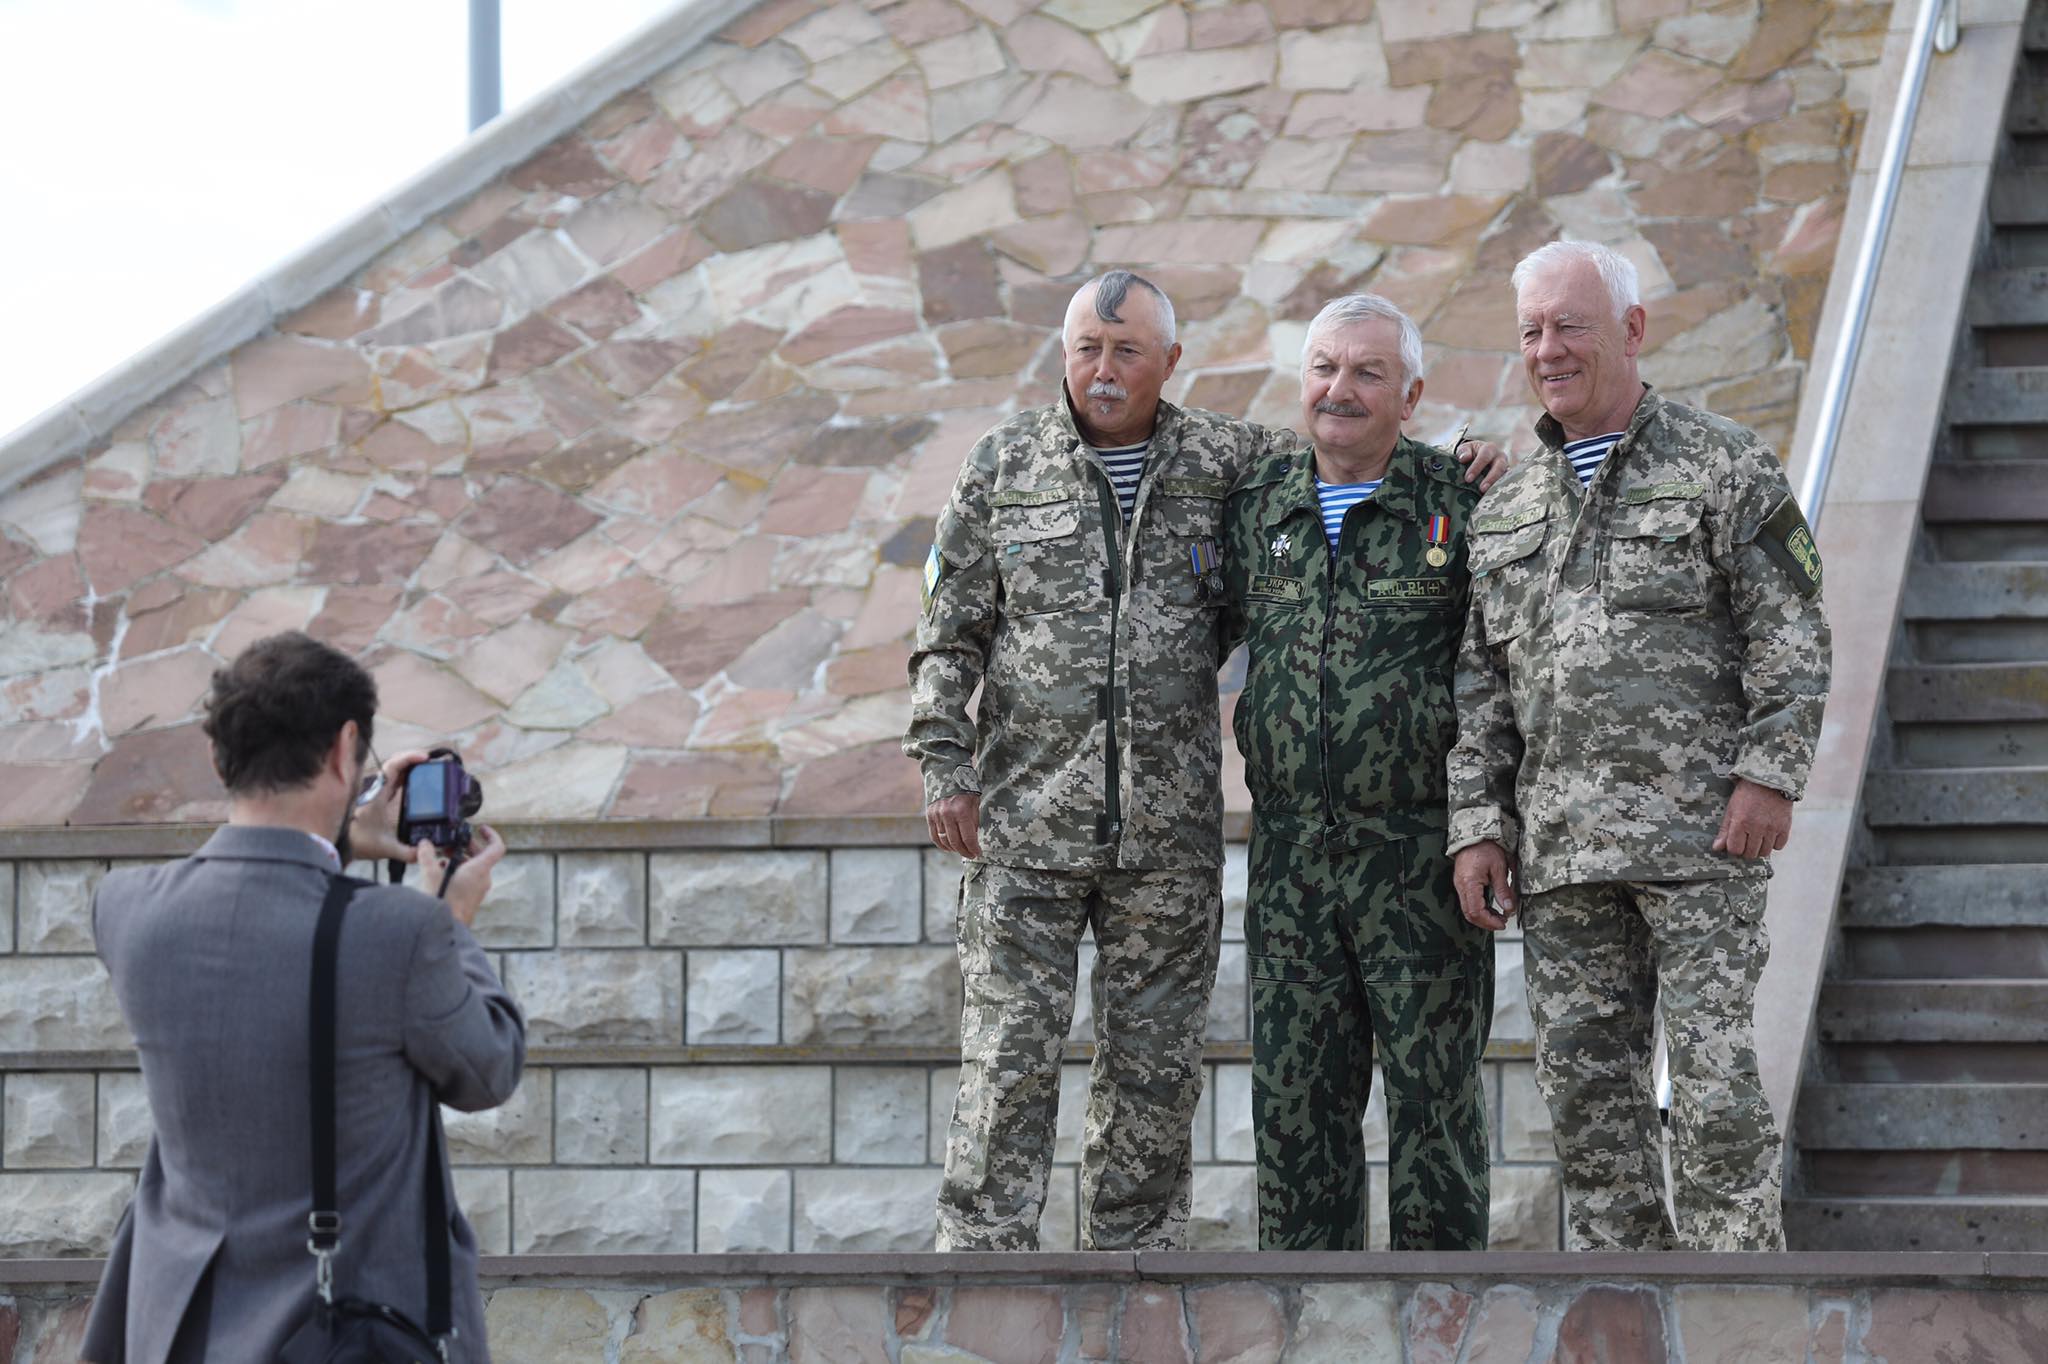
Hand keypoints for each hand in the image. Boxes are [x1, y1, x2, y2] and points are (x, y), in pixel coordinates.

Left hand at [347, 748, 431, 862]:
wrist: (337, 843)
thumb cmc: (356, 841)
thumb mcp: (384, 847)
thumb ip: (406, 852)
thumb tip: (424, 853)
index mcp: (378, 794)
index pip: (393, 766)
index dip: (409, 758)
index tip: (425, 757)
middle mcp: (377, 789)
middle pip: (395, 763)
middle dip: (413, 759)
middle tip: (430, 761)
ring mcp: (376, 792)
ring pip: (393, 771)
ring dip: (409, 767)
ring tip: (426, 769)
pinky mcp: (376, 797)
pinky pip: (391, 780)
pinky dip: (404, 776)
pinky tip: (413, 781)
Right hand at [418, 824, 504, 927]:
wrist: (445, 928)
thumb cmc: (442, 902)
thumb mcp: (430, 874)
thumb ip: (427, 855)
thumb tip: (425, 844)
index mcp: (480, 869)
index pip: (497, 847)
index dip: (491, 835)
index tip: (480, 828)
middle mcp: (483, 879)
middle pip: (482, 856)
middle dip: (466, 846)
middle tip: (450, 843)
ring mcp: (478, 890)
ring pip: (474, 868)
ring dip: (459, 859)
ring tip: (440, 858)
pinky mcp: (471, 898)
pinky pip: (469, 879)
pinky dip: (458, 872)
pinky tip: (440, 873)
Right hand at [926, 793, 981, 860]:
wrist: (946, 774)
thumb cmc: (965, 788)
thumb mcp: (974, 803)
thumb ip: (973, 822)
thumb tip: (973, 839)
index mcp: (962, 811)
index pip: (968, 838)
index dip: (974, 848)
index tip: (978, 853)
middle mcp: (947, 814)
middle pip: (956, 842)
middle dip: (965, 851)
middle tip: (971, 855)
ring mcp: (936, 815)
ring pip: (944, 841)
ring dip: (953, 849)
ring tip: (961, 850)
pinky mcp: (929, 816)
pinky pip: (934, 836)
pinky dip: (941, 844)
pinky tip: (948, 848)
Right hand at [1453, 840, 1516, 930]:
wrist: (1474, 834)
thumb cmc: (1485, 846)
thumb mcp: (1499, 868)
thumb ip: (1503, 890)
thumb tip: (1508, 908)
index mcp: (1469, 883)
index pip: (1477, 911)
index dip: (1490, 921)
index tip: (1502, 923)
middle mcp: (1461, 886)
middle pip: (1469, 914)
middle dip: (1486, 922)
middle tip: (1501, 923)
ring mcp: (1459, 885)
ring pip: (1468, 909)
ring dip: (1483, 916)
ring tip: (1499, 916)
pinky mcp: (1462, 883)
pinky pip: (1468, 901)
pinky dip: (1479, 908)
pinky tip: (1491, 907)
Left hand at [1457, 439, 1514, 491]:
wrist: (1479, 456)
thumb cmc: (1471, 452)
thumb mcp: (1465, 448)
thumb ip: (1463, 451)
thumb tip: (1464, 458)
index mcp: (1489, 448)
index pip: (1484, 457)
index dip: (1477, 467)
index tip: (1468, 479)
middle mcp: (1500, 457)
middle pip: (1499, 466)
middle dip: (1491, 478)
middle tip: (1482, 489)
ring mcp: (1505, 468)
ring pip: (1505, 476)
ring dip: (1497, 486)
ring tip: (1488, 495)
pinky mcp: (1507, 477)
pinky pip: (1506, 484)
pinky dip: (1501, 490)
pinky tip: (1494, 497)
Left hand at [1712, 778, 1792, 858]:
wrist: (1768, 780)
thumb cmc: (1746, 795)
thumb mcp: (1731, 810)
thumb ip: (1725, 831)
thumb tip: (1717, 848)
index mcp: (1740, 823)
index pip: (1735, 850)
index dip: (1734, 848)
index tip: (1735, 842)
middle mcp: (1756, 827)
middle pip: (1750, 854)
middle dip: (1746, 849)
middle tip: (1746, 840)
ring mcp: (1772, 828)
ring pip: (1765, 852)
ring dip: (1759, 848)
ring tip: (1757, 838)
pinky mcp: (1785, 827)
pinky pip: (1779, 846)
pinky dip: (1773, 843)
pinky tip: (1769, 834)